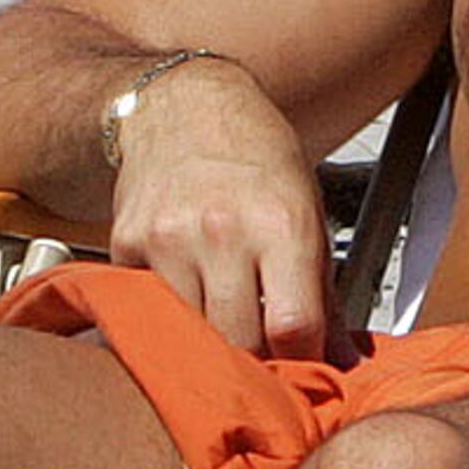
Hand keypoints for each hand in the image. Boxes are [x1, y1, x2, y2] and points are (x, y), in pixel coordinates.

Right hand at [109, 58, 332, 361]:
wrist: (181, 103)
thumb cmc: (253, 154)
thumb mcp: (307, 208)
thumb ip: (324, 290)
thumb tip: (342, 357)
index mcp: (280, 223)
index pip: (293, 327)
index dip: (305, 359)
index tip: (306, 364)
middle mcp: (222, 231)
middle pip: (240, 343)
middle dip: (257, 358)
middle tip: (265, 347)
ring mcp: (169, 239)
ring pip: (191, 336)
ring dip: (210, 339)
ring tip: (226, 316)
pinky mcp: (126, 245)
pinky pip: (150, 310)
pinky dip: (170, 314)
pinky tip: (188, 288)